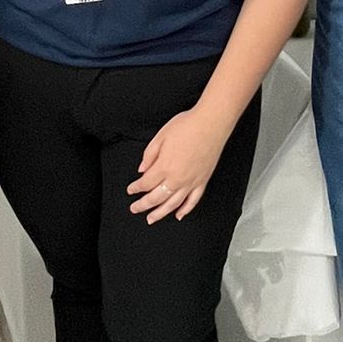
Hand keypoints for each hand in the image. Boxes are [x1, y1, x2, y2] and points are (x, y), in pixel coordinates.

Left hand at [127, 107, 230, 223]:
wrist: (212, 122)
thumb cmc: (188, 125)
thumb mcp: (161, 136)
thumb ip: (149, 155)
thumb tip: (142, 169)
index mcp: (164, 166)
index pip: (145, 183)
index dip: (135, 188)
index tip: (131, 190)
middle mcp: (177, 178)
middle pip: (156, 198)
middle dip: (143, 205)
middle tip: (135, 208)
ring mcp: (191, 181)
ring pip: (173, 204)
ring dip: (160, 213)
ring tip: (151, 219)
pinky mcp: (202, 181)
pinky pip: (193, 201)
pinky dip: (185, 210)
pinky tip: (178, 215)